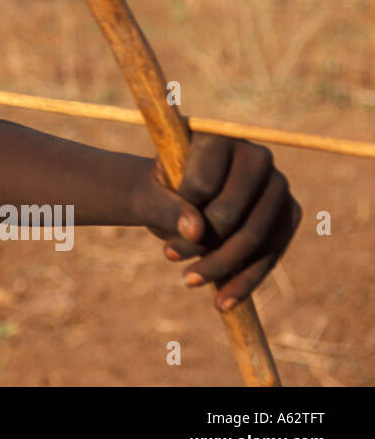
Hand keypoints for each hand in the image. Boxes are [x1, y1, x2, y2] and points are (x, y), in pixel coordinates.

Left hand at [134, 134, 300, 310]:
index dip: (182, 212)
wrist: (176, 197)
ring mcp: (278, 185)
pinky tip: (223, 302)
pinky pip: (272, 253)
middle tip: (170, 260)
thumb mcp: (150, 195)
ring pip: (256, 237)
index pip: (204, 182)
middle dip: (202, 246)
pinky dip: (246, 281)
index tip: (159, 230)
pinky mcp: (289, 214)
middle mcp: (256, 155)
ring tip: (187, 281)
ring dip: (222, 267)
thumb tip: (196, 232)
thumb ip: (166, 206)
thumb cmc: (160, 190)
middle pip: (234, 212)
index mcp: (217, 136)